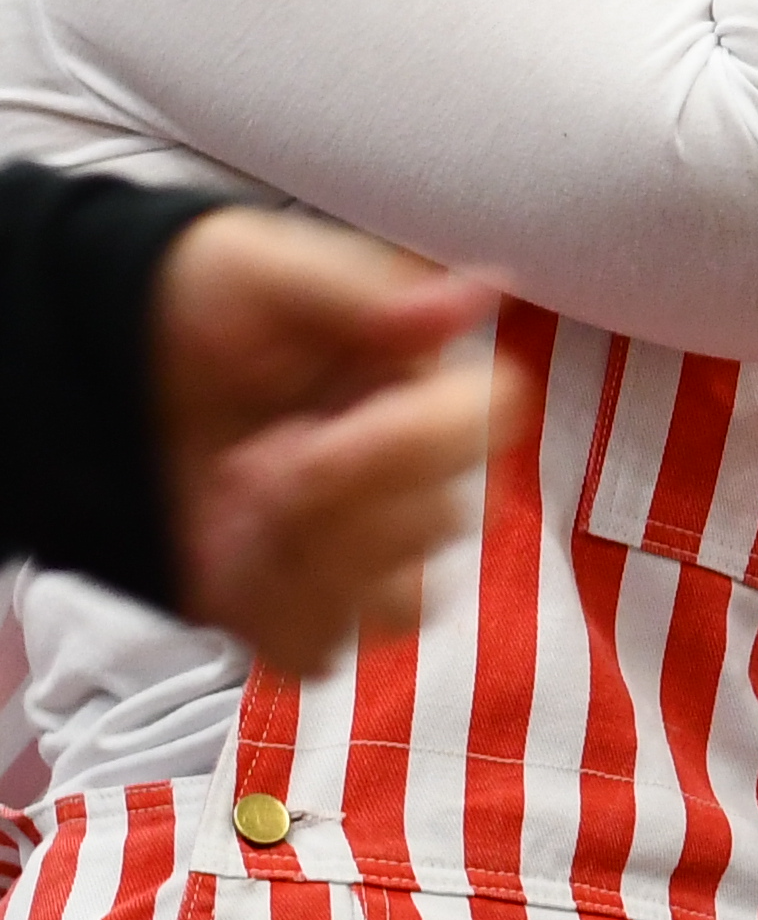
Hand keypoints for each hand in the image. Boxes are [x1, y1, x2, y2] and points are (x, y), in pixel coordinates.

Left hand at [145, 212, 524, 675]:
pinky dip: (274, 614)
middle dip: (327, 499)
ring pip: (399, 602)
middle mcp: (416, 477)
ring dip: (306, 561)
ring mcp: (368, 554)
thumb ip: (367, 292)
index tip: (311, 428)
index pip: (490, 426)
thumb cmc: (192, 306)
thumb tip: (483, 295)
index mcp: (425, 388)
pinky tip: (231, 560)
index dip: (402, 443)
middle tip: (245, 462)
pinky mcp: (308, 611)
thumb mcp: (264, 269)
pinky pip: (327, 650)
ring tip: (235, 510)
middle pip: (437, 523)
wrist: (105, 371)